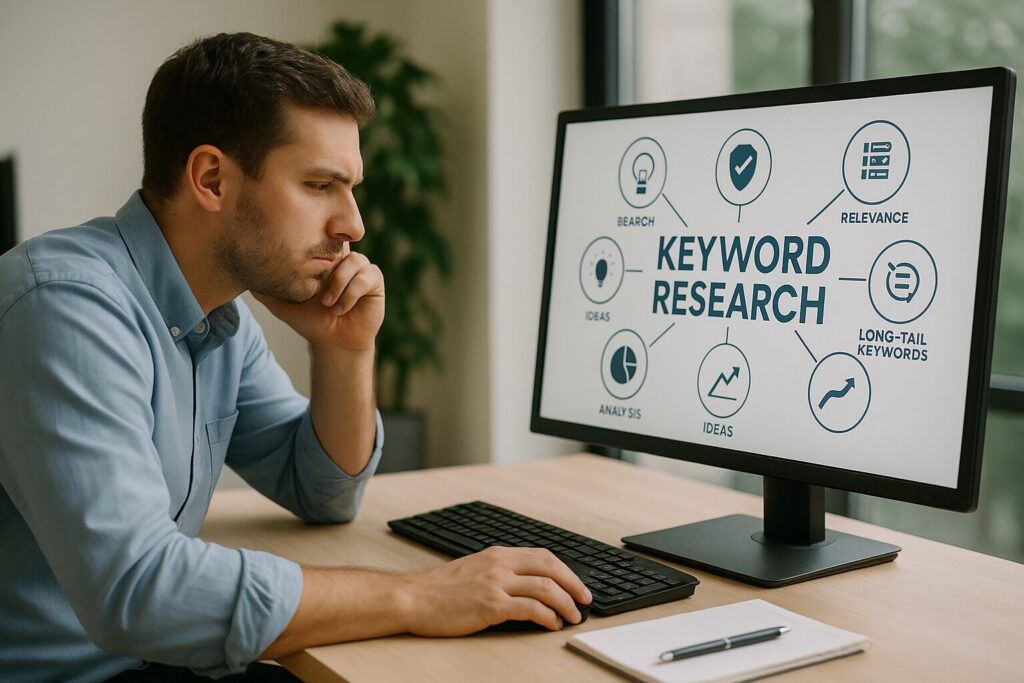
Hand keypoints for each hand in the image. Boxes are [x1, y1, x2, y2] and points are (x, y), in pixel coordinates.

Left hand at [253, 245, 383, 352]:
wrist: (333, 343)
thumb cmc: (311, 321)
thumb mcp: (283, 304)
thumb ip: (265, 290)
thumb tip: (241, 276)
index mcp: (325, 259)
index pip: (323, 235)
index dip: (319, 235)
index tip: (308, 247)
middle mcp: (344, 259)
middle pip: (338, 244)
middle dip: (327, 266)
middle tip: (316, 291)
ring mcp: (362, 268)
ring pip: (353, 261)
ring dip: (337, 285)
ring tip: (327, 304)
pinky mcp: (375, 280)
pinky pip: (365, 278)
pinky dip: (350, 294)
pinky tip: (340, 309)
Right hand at [400, 547, 592, 634]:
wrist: (413, 598)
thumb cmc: (439, 589)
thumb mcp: (474, 568)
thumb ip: (499, 571)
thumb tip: (527, 583)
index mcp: (497, 554)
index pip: (543, 555)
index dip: (565, 570)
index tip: (577, 584)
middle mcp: (499, 565)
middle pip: (550, 567)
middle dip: (573, 584)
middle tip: (585, 600)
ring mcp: (495, 584)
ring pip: (544, 587)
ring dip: (565, 603)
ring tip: (572, 616)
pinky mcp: (490, 605)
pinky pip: (529, 609)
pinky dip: (546, 616)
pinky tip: (551, 624)